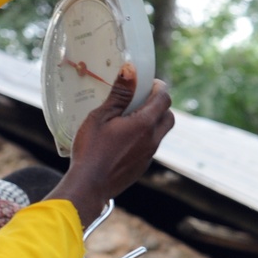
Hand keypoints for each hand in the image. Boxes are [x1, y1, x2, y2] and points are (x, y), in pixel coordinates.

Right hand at [60, 68, 173, 221]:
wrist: (89, 187)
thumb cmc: (91, 150)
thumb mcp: (101, 117)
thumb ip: (119, 94)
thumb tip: (131, 70)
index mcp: (144, 125)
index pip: (164, 99)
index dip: (159, 87)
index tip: (147, 83)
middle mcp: (152, 140)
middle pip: (169, 116)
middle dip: (160, 104)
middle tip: (141, 99)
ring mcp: (148, 156)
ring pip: (160, 133)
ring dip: (152, 122)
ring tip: (129, 118)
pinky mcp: (141, 167)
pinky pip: (149, 147)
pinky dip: (144, 137)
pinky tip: (123, 138)